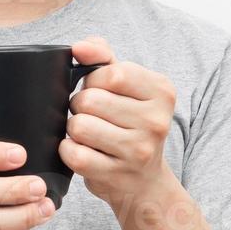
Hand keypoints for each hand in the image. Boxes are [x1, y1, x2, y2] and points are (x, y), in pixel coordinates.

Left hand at [60, 36, 180, 210]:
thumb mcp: (127, 86)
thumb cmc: (131, 125)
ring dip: (74, 129)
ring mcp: (138, 151)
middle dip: (80, 106)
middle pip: (89, 100)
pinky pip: (74, 154)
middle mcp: (156, 121)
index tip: (98, 91)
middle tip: (93, 116)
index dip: (92, 80)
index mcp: (162, 91)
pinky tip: (81, 151)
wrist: (144, 182)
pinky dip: (68, 150)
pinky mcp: (117, 175)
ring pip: (79, 126)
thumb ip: (103, 57)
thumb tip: (79, 47)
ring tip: (88, 134)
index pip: (111, 73)